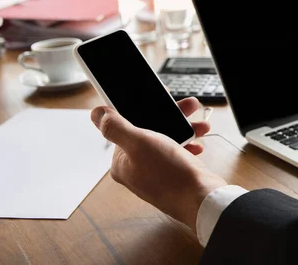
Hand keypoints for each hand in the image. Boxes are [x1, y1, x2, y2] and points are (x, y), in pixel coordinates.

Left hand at [90, 97, 227, 232]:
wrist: (201, 200)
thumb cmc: (170, 176)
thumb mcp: (140, 143)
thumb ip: (116, 127)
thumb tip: (96, 114)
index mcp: (122, 162)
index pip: (126, 127)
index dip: (143, 109)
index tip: (159, 96)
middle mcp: (137, 168)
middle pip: (150, 131)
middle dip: (171, 118)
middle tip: (187, 107)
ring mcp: (155, 173)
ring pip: (168, 141)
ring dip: (185, 130)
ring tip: (199, 126)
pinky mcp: (173, 177)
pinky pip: (179, 153)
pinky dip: (189, 145)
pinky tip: (198, 145)